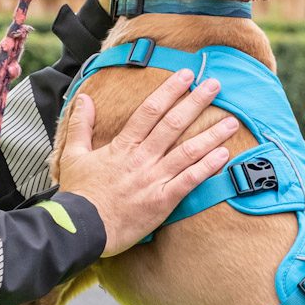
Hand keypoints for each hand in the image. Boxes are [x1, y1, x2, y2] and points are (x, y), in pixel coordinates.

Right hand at [58, 70, 235, 256]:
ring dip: (211, 134)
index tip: (186, 76)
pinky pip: (189, 180)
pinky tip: (224, 154)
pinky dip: (207, 167)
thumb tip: (83, 99)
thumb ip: (80, 126)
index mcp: (122, 146)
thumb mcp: (73, 156)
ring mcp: (153, 179)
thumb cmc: (79, 195)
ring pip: (188, 151)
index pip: (150, 111)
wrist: (82, 229)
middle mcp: (142, 158)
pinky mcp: (162, 201)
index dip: (169, 90)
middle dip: (196, 102)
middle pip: (173, 124)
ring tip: (232, 121)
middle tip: (215, 85)